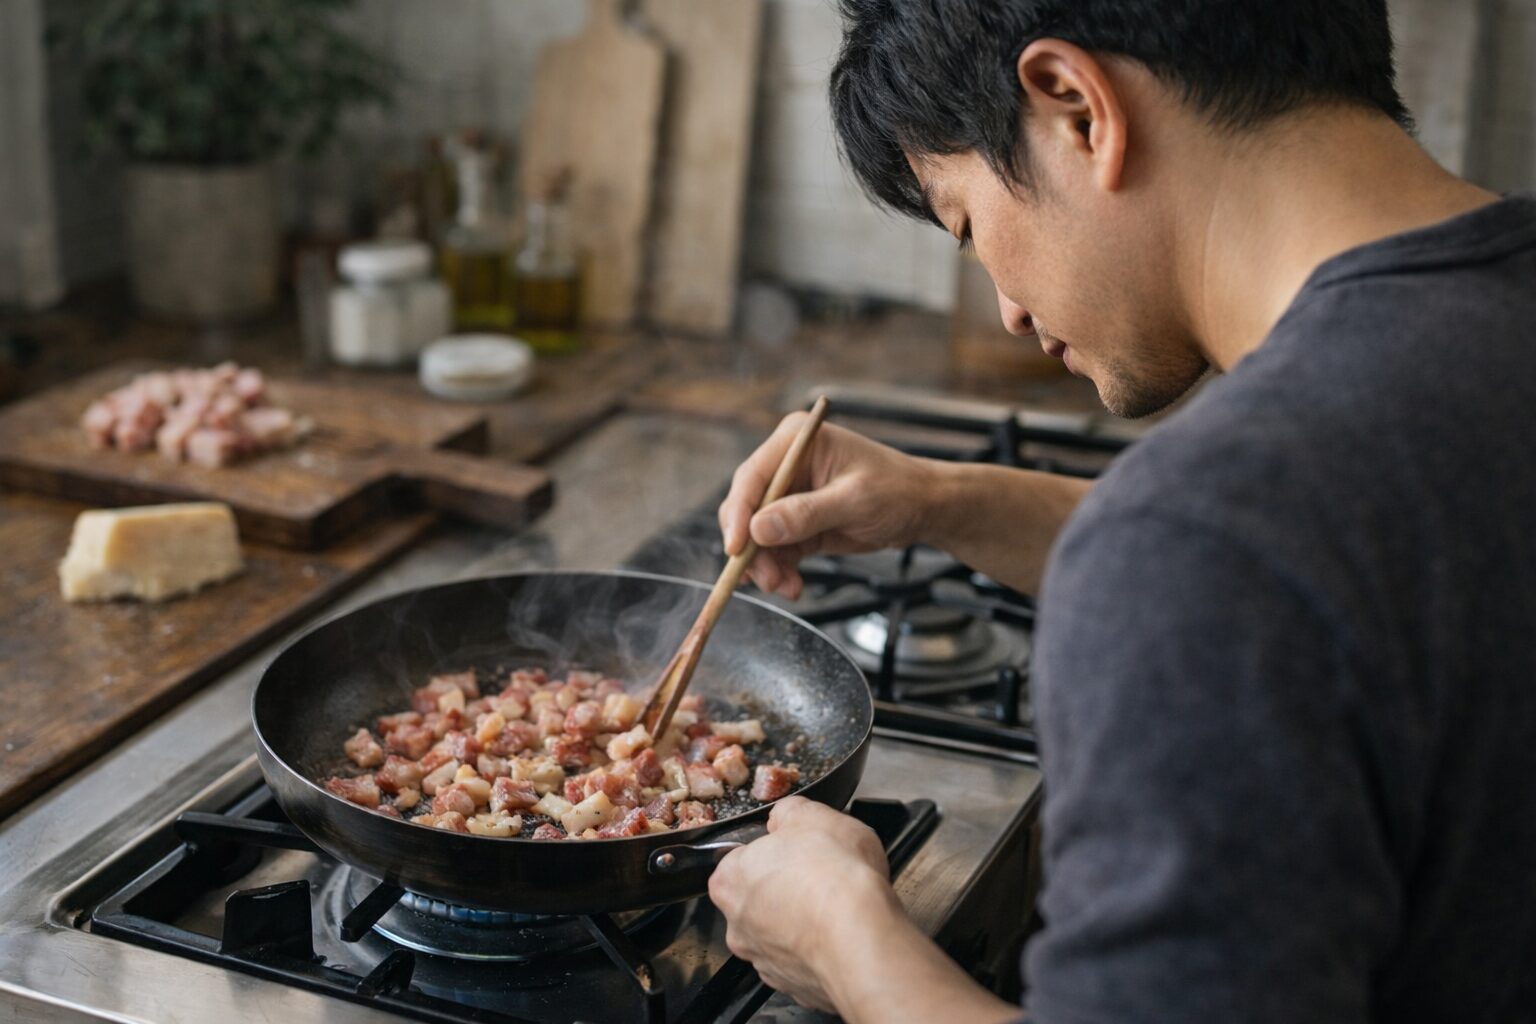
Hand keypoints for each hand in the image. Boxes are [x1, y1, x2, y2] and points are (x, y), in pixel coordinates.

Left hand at [708, 796, 897, 1011]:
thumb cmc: (836, 879)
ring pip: (780, 934)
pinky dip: (818, 950)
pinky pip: (803, 962)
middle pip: (758, 898)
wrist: (862, 940)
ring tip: (836, 907)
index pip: (740, 859)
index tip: (796, 851)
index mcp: (731, 879)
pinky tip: (841, 934)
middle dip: (786, 888)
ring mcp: (764, 961)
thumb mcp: (813, 815)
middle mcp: (738, 925)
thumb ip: (788, 812)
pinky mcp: (794, 987)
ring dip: (802, 922)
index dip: (773, 852)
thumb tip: (785, 816)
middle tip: (819, 877)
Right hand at [719, 414, 939, 598]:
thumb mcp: (854, 500)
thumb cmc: (897, 490)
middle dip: (752, 547)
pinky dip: (779, 569)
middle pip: (747, 507)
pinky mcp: (796, 522)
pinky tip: (792, 584)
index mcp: (796, 442)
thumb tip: (759, 528)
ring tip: (785, 587)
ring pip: (756, 535)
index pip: (753, 477)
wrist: (924, 508)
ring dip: (766, 565)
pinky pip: (775, 549)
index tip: (737, 548)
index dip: (739, 513)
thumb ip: (806, 514)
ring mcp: (790, 495)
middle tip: (765, 578)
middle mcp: (786, 465)